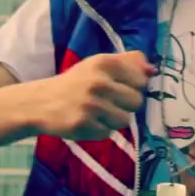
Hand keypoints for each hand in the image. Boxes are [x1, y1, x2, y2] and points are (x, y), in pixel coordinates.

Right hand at [34, 51, 155, 140]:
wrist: (41, 102)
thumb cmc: (77, 82)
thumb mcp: (99, 64)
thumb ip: (128, 62)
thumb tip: (153, 69)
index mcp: (104, 63)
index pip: (141, 80)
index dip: (133, 86)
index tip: (119, 86)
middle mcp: (98, 82)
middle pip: (136, 101)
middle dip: (125, 105)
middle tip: (107, 102)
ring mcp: (90, 104)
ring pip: (124, 120)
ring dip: (113, 120)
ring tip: (97, 113)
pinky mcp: (82, 124)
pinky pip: (108, 133)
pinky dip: (100, 131)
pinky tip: (87, 122)